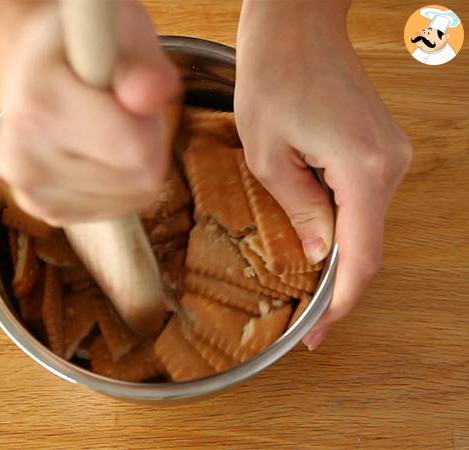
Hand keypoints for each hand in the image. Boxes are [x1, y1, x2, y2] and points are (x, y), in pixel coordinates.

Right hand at [0, 1, 179, 224]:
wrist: (28, 68)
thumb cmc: (78, 46)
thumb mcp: (117, 32)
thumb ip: (142, 63)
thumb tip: (152, 94)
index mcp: (40, 104)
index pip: (136, 152)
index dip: (150, 126)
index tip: (131, 98)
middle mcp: (23, 157)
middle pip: (137, 181)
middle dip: (144, 147)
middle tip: (116, 113)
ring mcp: (28, 190)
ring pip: (128, 201)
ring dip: (131, 169)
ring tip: (102, 130)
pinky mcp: (40, 210)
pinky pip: (111, 212)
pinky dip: (117, 188)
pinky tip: (94, 156)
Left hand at [235, 0, 411, 349]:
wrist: (295, 26)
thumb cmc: (272, 78)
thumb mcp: (268, 155)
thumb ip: (300, 210)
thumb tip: (323, 256)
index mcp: (362, 169)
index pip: (362, 256)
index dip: (340, 302)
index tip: (316, 331)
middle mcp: (390, 165)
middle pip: (366, 244)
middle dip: (333, 283)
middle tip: (300, 316)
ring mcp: (391, 155)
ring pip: (365, 224)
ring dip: (334, 253)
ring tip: (300, 281)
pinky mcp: (380, 148)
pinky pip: (363, 201)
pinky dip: (340, 225)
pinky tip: (314, 238)